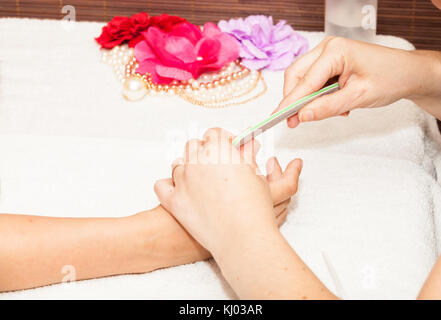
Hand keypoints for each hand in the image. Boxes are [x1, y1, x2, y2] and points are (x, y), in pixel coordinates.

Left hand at [154, 128, 301, 255]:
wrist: (242, 237)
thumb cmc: (253, 209)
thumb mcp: (256, 176)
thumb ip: (246, 157)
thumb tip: (246, 146)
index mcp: (219, 150)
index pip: (213, 133)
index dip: (221, 139)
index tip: (226, 146)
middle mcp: (198, 160)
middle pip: (193, 145)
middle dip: (203, 152)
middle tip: (215, 166)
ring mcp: (183, 180)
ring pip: (177, 164)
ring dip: (187, 169)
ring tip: (201, 183)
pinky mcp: (174, 200)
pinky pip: (162, 185)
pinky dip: (168, 186)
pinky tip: (179, 190)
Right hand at [275, 36, 440, 126]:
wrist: (409, 74)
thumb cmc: (390, 78)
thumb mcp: (358, 98)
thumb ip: (327, 107)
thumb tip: (302, 116)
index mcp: (334, 51)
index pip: (304, 81)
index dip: (290, 102)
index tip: (278, 118)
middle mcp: (327, 48)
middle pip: (296, 76)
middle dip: (295, 100)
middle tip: (294, 122)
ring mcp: (328, 53)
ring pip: (303, 79)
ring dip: (309, 99)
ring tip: (330, 111)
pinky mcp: (330, 62)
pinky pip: (314, 81)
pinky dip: (318, 96)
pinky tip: (336, 105)